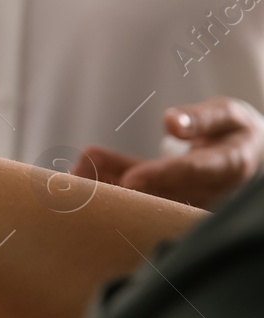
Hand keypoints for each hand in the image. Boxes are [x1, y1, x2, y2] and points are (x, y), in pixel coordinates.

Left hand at [71, 97, 263, 207]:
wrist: (249, 158)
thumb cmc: (235, 131)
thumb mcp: (226, 115)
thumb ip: (201, 118)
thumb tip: (171, 121)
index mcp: (228, 165)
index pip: (194, 172)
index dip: (162, 176)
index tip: (131, 180)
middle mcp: (211, 191)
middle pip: (163, 193)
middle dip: (121, 187)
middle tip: (82, 179)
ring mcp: (191, 202)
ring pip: (147, 198)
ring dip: (109, 188)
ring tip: (72, 175)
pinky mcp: (173, 203)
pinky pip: (140, 196)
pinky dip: (112, 184)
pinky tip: (82, 173)